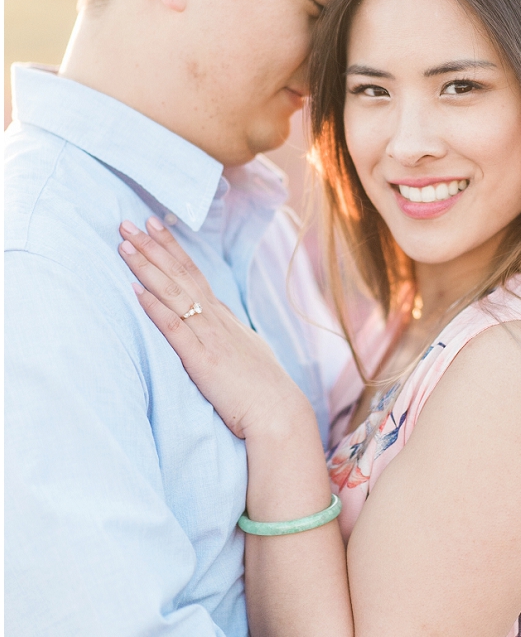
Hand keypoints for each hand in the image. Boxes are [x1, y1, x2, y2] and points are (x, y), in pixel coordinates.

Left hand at [117, 218, 313, 440]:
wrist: (279, 413)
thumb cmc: (265, 391)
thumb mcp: (249, 353)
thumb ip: (231, 336)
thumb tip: (223, 326)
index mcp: (226, 320)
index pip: (195, 275)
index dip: (173, 249)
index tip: (155, 226)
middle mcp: (217, 321)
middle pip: (182, 276)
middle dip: (154, 248)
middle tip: (129, 223)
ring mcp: (211, 338)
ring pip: (176, 295)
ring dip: (149, 268)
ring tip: (126, 245)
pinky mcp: (203, 361)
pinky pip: (176, 329)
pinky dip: (156, 308)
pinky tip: (137, 291)